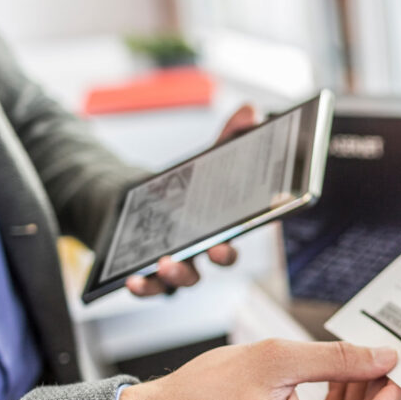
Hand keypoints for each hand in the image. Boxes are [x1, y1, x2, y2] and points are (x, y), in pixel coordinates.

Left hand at [125, 104, 258, 296]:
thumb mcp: (205, 162)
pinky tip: (133, 279)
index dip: (259, 224)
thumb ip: (229, 138)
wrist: (137, 209)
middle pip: (222, 259)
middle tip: (215, 250)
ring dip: (179, 274)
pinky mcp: (152, 274)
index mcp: (226, 224)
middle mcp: (208, 250)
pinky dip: (145, 288)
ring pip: (187, 279)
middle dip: (221, 257)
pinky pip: (152, 289)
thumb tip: (251, 110)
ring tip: (166, 262)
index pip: (249, 225)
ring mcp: (182, 265)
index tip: (267, 215)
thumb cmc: (184, 191)